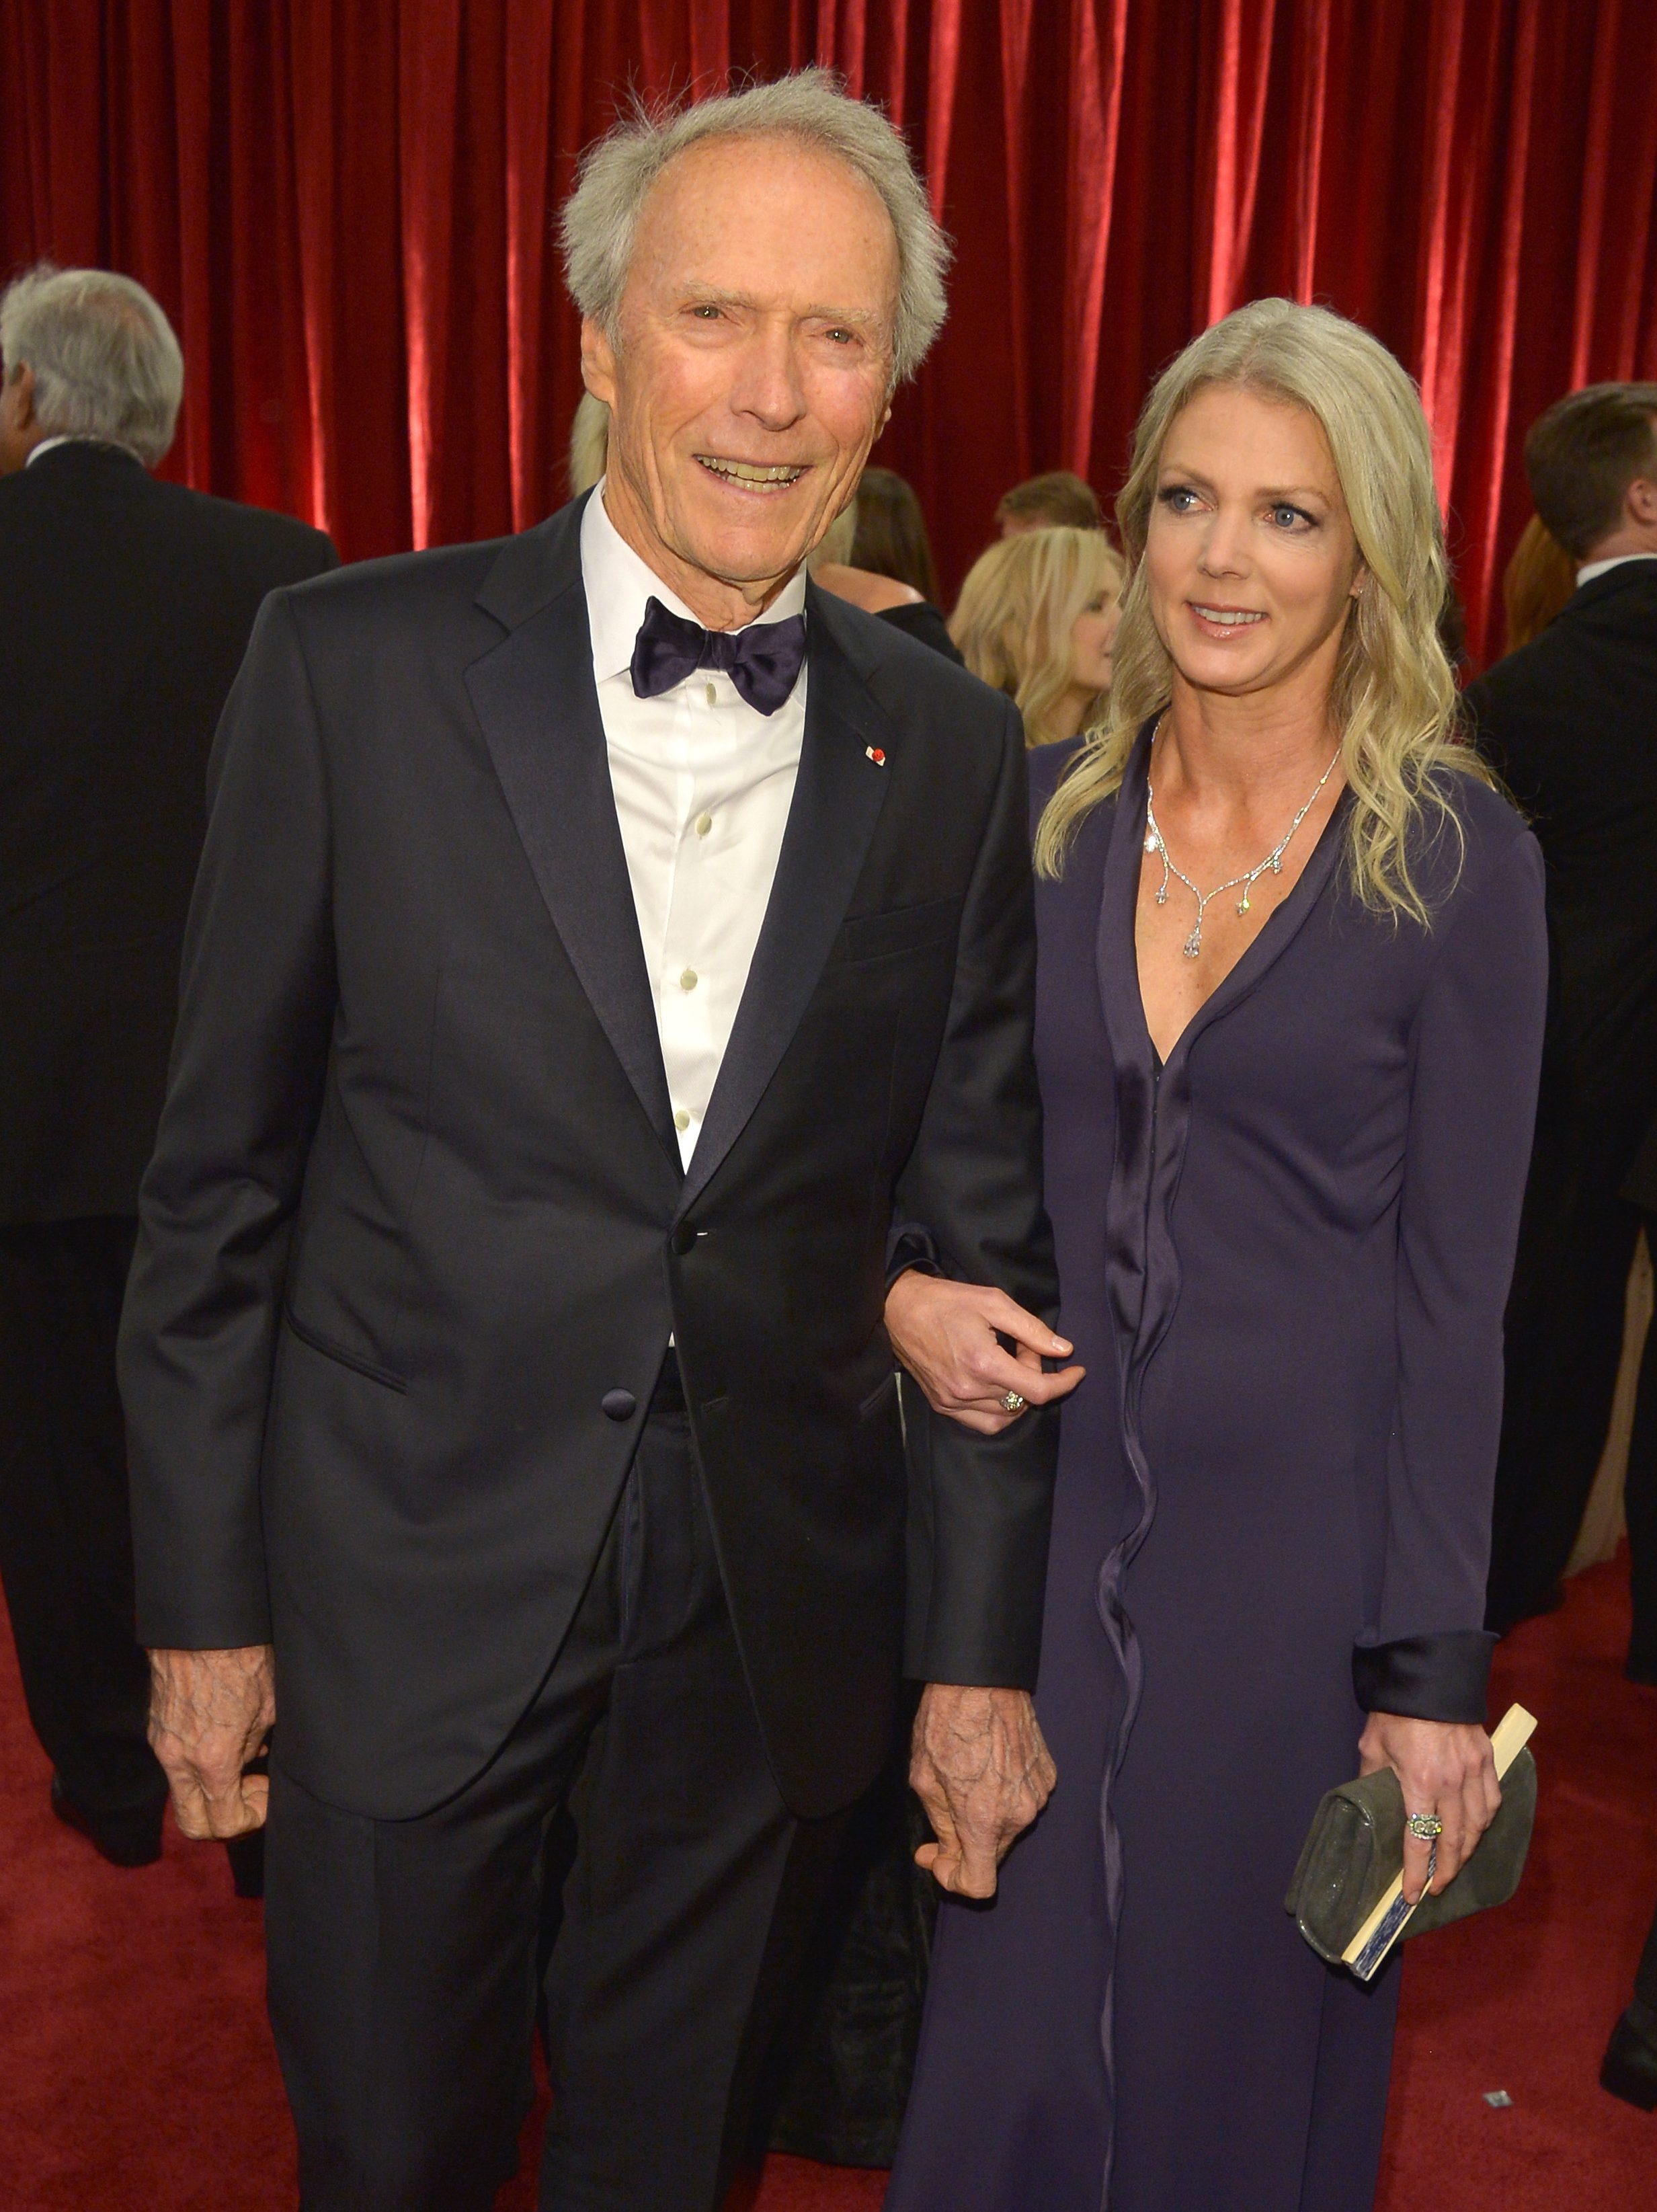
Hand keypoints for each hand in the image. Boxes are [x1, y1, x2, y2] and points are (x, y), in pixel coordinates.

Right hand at [148, 1645, 275, 1838]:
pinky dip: (198, 1767)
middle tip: (251, 1793)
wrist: (203, 1624)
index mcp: (212, 1759)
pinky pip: (175, 1765)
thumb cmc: (243, 1659)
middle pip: (192, 1824)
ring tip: (243, 1760)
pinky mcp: (155, 1729)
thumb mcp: (268, 1708)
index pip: (223, 1823)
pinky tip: (224, 1739)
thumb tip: (252, 1762)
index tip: (267, 1797)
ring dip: (211, 1792)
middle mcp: (179, 1760)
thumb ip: (256, 1747)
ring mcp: (162, 1745)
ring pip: (182, 1794)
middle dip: (224, 1821)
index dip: (251, 1819)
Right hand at [885, 1271, 1084, 1434]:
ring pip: (1005, 1416)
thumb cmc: (946, 1301)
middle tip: (1026, 1346)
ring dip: (1018, 1395)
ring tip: (1011, 1366)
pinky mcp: (941, 1405)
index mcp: (983, 1364)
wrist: (898, 1308)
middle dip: (1034, 1372)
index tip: (1076, 1370)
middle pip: (1022, 1398)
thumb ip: (1032, 1329)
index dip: (1064, 1383)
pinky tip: (998, 1386)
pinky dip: (999, 1410)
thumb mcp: (994, 1302)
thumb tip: (1063, 1350)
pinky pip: (982, 1422)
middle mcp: (968, 1390)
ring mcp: (952, 1402)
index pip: (1038, 1391)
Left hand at [910, 1683, 1055, 1897]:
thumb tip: (945, 1854)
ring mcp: (1038, 1794)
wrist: (982, 1678)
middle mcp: (1018, 1815)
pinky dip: (1005, 1796)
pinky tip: (989, 1766)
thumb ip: (940, 1828)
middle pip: (991, 1854)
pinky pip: (1024, 1801)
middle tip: (942, 1818)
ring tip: (967, 1780)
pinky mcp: (1048, 1775)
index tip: (939, 1857)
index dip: (953, 1880)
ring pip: (1008, 1827)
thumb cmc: (946, 1724)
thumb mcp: (924, 1781)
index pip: (980, 1885)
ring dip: (986, 1818)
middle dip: (965, 1845)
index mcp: (983, 1821)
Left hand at [1358, 1711, 1498, 1904]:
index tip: (1413, 1895)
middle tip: (1437, 1887)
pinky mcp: (1488, 1759)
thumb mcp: (1373, 1747)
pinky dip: (1485, 1821)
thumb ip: (1372, 1780)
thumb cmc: (1395, 1712)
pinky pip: (1492, 1801)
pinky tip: (1476, 1829)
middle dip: (1446, 1870)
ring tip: (1455, 1864)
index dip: (1417, 1873)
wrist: (1427, 1676)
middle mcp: (1451, 1783)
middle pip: (1455, 1841)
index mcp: (1419, 1783)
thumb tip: (1369, 1806)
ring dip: (1468, 1851)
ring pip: (1478, 1826)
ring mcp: (1474, 1771)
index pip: (1420, 1841)